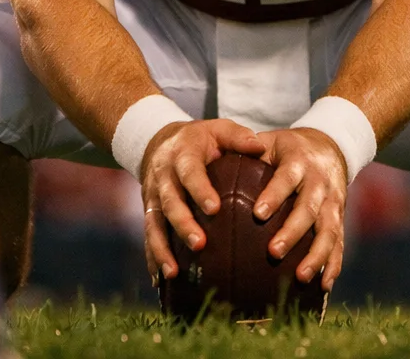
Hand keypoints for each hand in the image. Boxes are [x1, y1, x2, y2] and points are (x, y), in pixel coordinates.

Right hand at [140, 118, 263, 281]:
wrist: (158, 142)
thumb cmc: (200, 139)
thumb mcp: (218, 129)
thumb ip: (238, 137)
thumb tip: (261, 146)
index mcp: (182, 156)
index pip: (190, 173)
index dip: (200, 191)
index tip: (214, 210)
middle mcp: (163, 177)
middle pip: (170, 203)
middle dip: (183, 225)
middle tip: (199, 244)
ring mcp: (152, 197)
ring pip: (154, 224)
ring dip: (162, 249)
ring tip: (174, 273)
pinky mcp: (149, 212)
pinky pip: (148, 236)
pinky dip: (152, 258)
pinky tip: (159, 281)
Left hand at [252, 128, 348, 290]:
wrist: (332, 147)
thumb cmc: (289, 148)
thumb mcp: (271, 142)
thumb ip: (248, 152)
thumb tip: (212, 166)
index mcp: (299, 162)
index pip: (286, 179)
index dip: (274, 195)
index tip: (257, 214)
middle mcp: (319, 183)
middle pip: (308, 209)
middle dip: (292, 232)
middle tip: (273, 252)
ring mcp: (333, 202)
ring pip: (328, 231)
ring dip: (316, 255)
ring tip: (301, 277)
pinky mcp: (340, 218)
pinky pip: (339, 243)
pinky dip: (333, 265)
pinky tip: (324, 287)